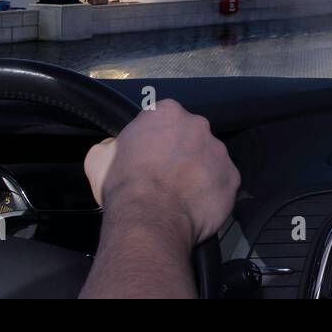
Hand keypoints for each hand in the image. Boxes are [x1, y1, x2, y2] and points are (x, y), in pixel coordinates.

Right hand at [85, 99, 238, 245]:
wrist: (149, 219)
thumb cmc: (123, 186)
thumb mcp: (98, 159)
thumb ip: (110, 145)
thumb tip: (113, 146)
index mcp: (166, 112)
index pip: (163, 119)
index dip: (156, 139)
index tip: (150, 157)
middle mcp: (198, 125)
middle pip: (191, 136)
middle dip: (181, 152)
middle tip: (167, 176)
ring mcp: (219, 150)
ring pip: (209, 159)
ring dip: (199, 172)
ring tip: (182, 195)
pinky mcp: (233, 177)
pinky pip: (223, 182)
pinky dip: (212, 192)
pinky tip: (196, 206)